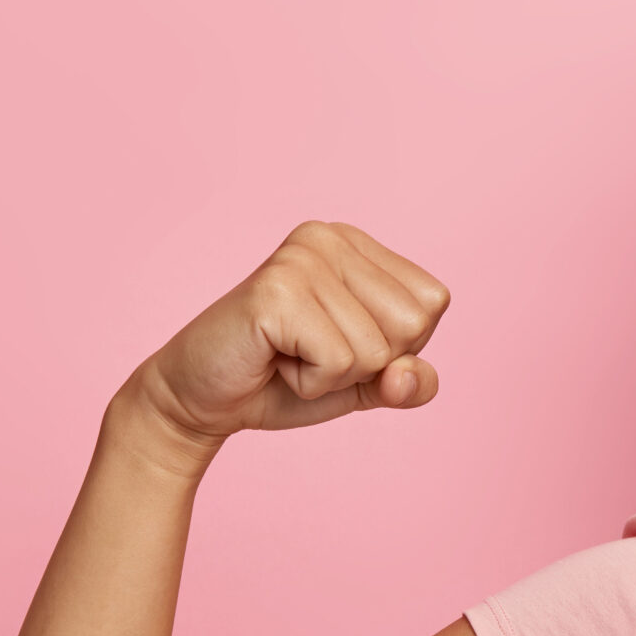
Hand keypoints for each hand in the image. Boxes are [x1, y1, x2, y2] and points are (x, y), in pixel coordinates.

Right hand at [127, 222, 451, 450]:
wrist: (202, 399)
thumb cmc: (284, 382)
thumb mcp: (366, 384)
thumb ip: (408, 383)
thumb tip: (408, 377)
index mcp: (357, 244)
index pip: (433, 302)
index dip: (397, 345)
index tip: (338, 340)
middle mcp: (329, 236)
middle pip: (413, 324)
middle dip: (369, 362)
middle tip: (309, 351)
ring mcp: (301, 258)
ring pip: (378, 350)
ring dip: (334, 376)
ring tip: (288, 354)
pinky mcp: (276, 291)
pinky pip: (339, 362)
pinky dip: (311, 382)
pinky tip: (273, 360)